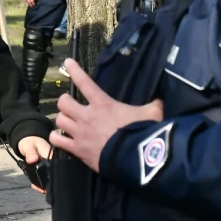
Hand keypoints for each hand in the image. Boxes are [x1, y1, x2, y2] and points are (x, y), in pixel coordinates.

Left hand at [17, 135, 52, 192]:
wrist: (28, 142)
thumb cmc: (30, 143)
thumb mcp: (28, 146)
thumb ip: (30, 153)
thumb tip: (33, 160)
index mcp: (53, 155)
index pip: (57, 167)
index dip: (52, 178)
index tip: (45, 185)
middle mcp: (54, 162)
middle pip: (55, 176)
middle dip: (48, 185)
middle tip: (39, 188)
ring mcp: (52, 166)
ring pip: (51, 179)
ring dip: (44, 185)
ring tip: (35, 187)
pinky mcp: (48, 170)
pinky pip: (47, 179)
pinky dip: (41, 184)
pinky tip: (34, 185)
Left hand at [48, 59, 163, 172]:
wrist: (132, 158)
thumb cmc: (140, 132)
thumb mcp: (152, 113)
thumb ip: (154, 104)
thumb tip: (162, 100)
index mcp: (102, 103)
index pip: (84, 82)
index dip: (74, 70)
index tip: (68, 62)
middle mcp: (87, 115)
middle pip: (63, 102)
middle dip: (66, 102)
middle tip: (71, 104)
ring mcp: (80, 133)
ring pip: (59, 121)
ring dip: (63, 120)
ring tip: (68, 122)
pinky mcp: (77, 150)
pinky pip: (58, 142)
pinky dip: (57, 139)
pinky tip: (61, 139)